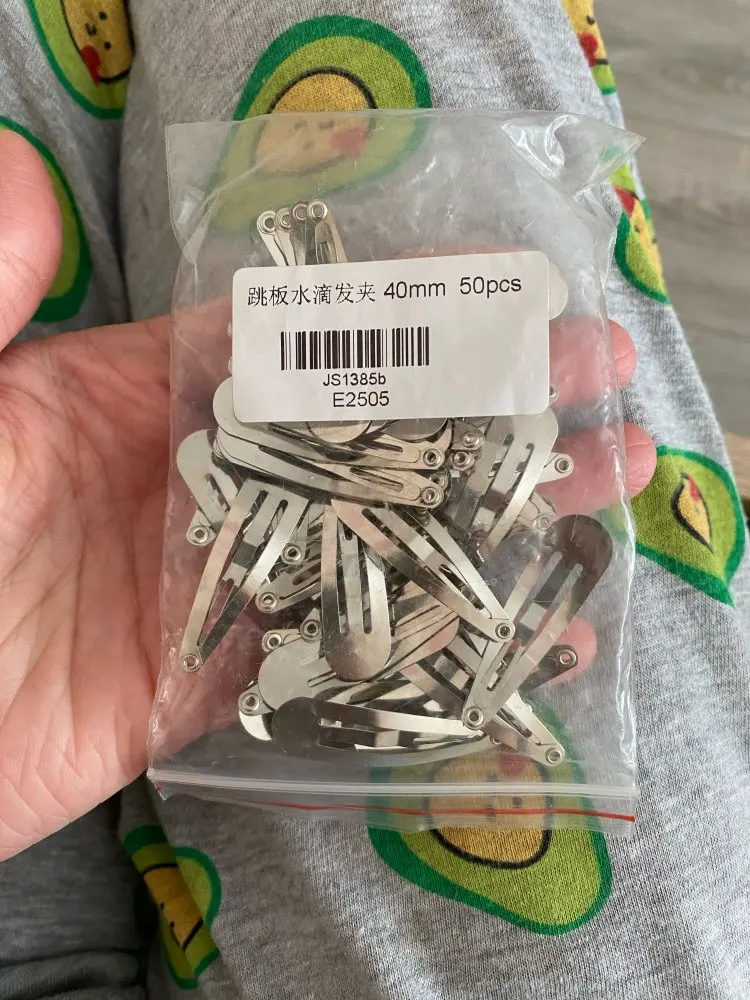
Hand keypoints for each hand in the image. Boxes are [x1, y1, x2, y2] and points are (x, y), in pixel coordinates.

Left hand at [0, 131, 655, 859]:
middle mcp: (186, 485)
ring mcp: (201, 591)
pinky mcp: (196, 689)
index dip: (404, 316)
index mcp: (130, 396)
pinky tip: (510, 646)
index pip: (295, 339)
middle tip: (603, 400)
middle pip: (360, 444)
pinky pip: (321, 669)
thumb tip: (28, 179)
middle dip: (485, 418)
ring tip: (598, 510)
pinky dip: (415, 657)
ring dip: (479, 531)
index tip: (511, 301)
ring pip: (363, 553)